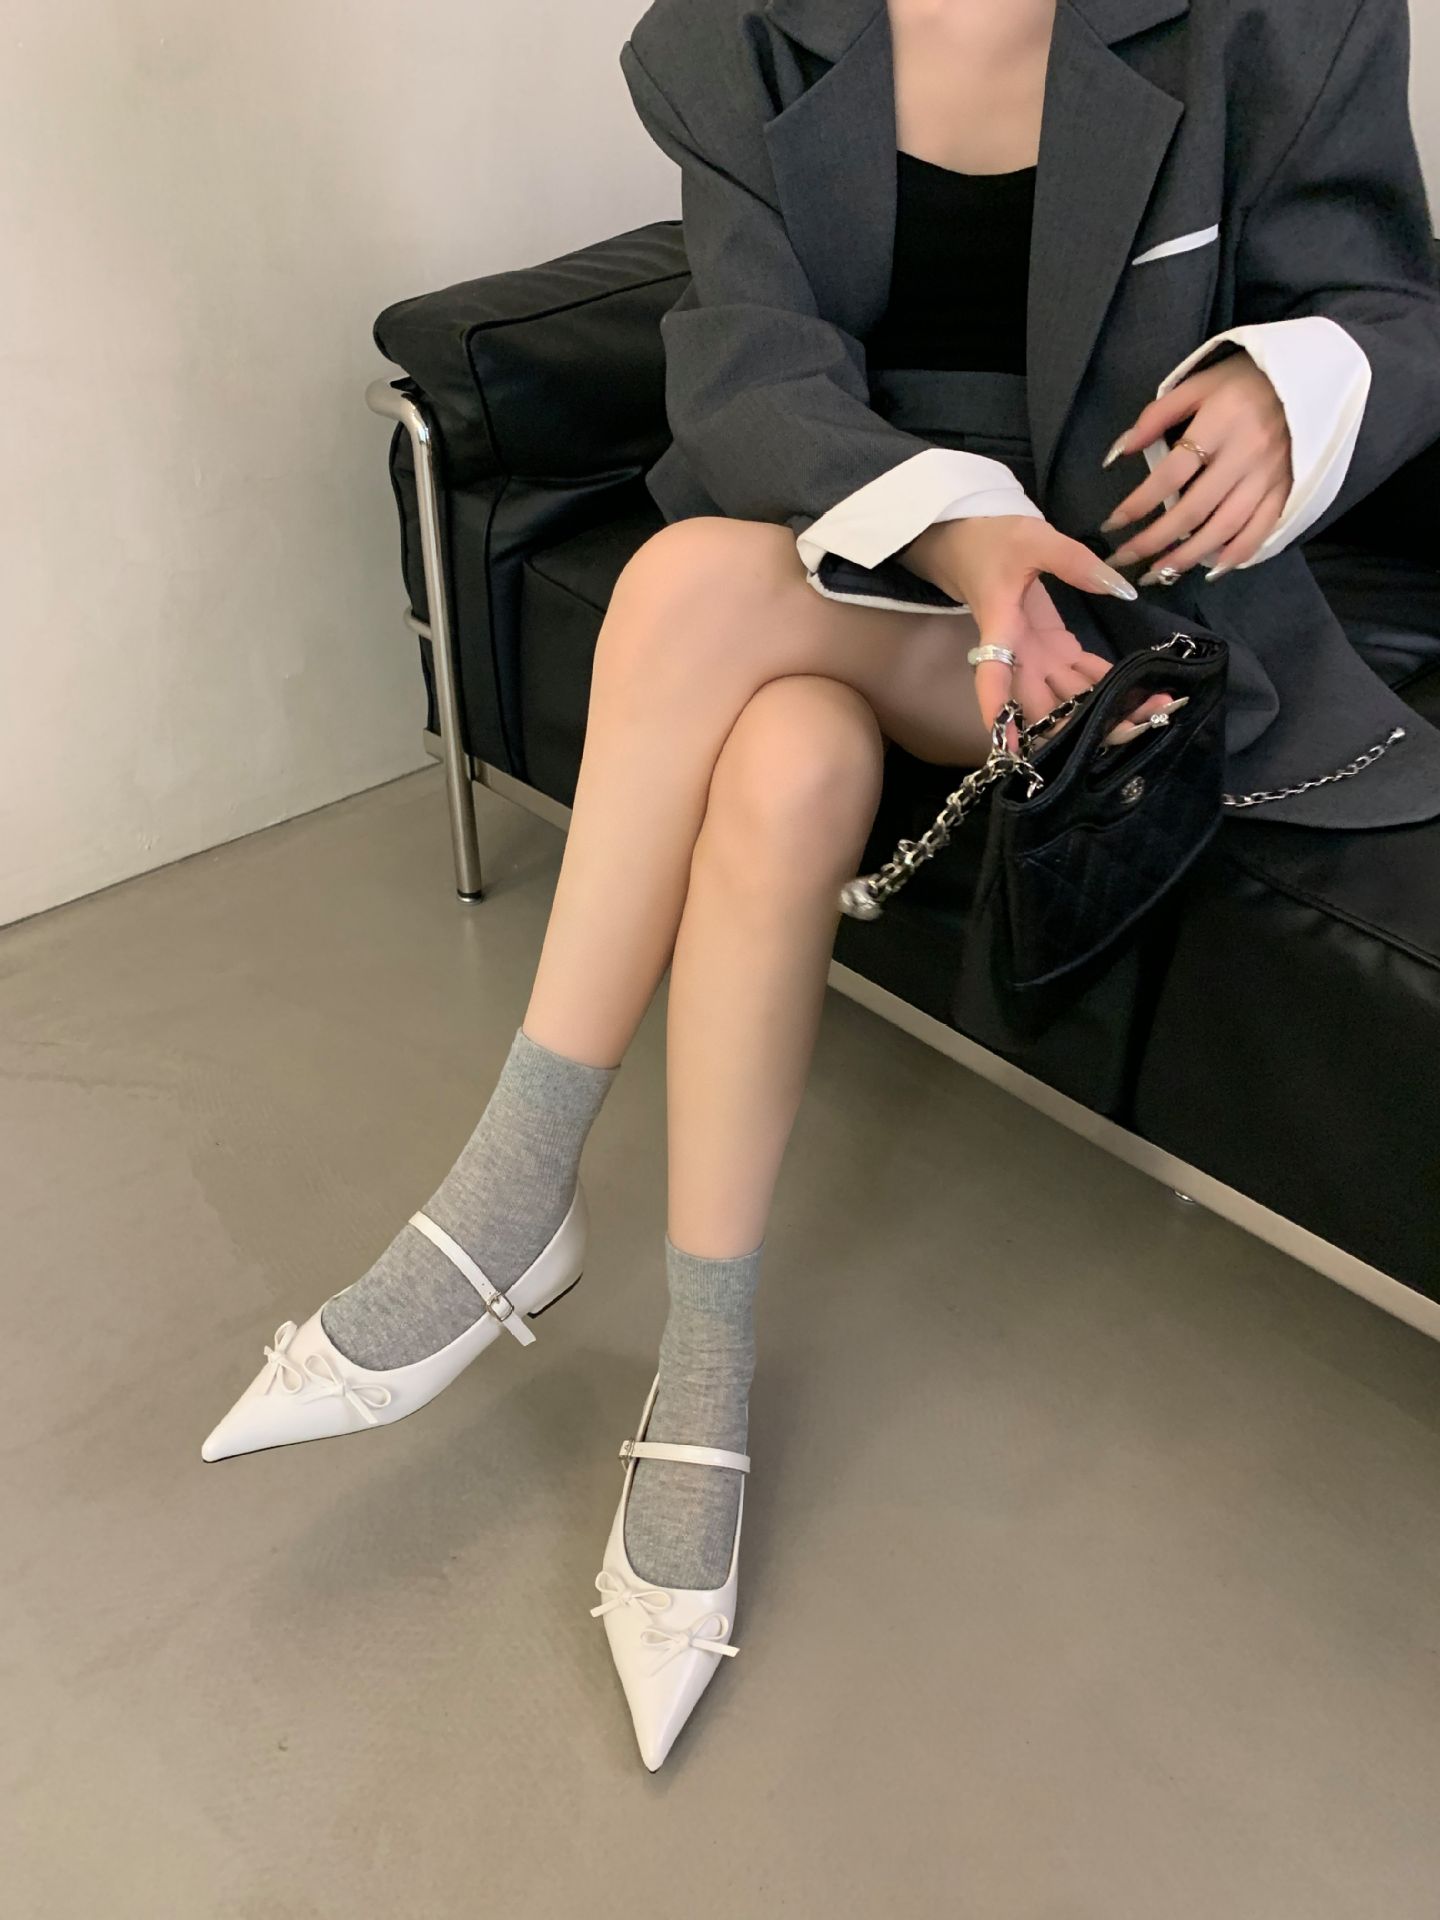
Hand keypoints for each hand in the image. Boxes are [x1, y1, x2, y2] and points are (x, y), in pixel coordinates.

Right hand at [900, 514, 1177, 754]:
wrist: (974, 543)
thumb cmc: (992, 541)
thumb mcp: (1033, 539)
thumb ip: (1076, 562)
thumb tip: (1120, 588)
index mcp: (1002, 631)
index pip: (992, 678)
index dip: (998, 713)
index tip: (1008, 751)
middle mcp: (1017, 657)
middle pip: (1042, 707)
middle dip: (1081, 727)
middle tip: (1133, 729)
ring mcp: (1037, 659)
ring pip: (1067, 700)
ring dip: (1104, 712)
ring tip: (1154, 712)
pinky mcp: (1054, 651)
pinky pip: (1082, 679)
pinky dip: (1109, 688)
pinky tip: (1145, 693)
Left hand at [1102, 353, 1293, 582]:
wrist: (1310, 375)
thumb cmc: (1244, 380)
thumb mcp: (1198, 384)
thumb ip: (1158, 415)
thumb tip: (1120, 451)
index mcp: (1220, 422)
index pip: (1172, 472)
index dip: (1139, 503)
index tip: (1112, 524)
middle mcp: (1246, 453)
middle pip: (1194, 509)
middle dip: (1154, 540)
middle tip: (1124, 560)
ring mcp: (1269, 475)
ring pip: (1225, 527)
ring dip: (1188, 556)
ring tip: (1157, 574)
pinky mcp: (1287, 489)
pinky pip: (1262, 529)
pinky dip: (1237, 554)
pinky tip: (1211, 570)